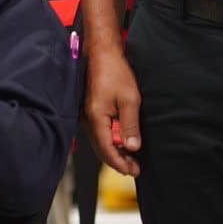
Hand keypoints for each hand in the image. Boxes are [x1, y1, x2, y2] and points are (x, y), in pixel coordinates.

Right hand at [84, 42, 140, 176]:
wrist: (101, 52)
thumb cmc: (114, 71)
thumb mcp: (129, 99)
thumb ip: (129, 125)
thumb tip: (132, 147)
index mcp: (96, 119)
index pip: (107, 150)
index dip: (120, 163)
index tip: (134, 171)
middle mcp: (88, 119)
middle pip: (101, 149)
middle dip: (117, 161)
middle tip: (134, 169)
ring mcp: (87, 114)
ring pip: (99, 141)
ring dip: (114, 151)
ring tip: (130, 158)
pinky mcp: (90, 109)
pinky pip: (99, 132)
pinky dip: (110, 140)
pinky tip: (120, 140)